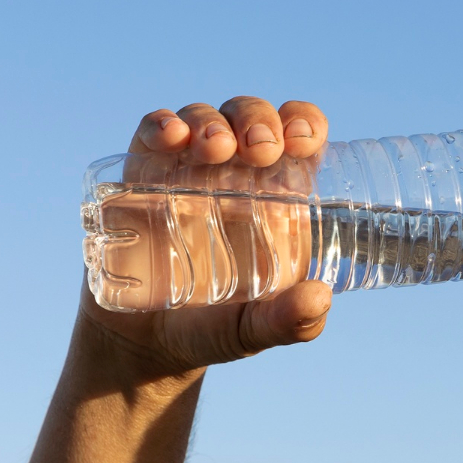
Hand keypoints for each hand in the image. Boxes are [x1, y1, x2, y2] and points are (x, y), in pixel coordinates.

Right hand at [81, 96, 333, 378]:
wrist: (146, 344)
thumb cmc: (214, 329)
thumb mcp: (255, 331)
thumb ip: (291, 322)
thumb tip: (320, 297)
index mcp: (279, 198)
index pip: (300, 137)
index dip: (305, 122)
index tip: (302, 140)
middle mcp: (236, 175)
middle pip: (252, 119)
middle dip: (258, 120)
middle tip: (259, 149)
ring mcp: (187, 171)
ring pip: (205, 118)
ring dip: (212, 122)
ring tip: (214, 148)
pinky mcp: (142, 176)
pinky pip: (151, 134)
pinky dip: (161, 125)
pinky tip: (170, 137)